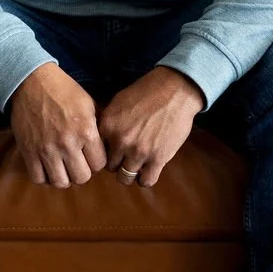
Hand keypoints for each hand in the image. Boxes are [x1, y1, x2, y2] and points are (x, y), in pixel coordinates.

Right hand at [8, 63, 106, 186]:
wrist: (32, 81)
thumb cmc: (63, 90)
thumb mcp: (89, 104)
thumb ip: (98, 127)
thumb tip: (107, 144)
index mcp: (86, 131)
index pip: (99, 165)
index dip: (96, 162)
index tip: (91, 155)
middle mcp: (68, 144)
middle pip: (82, 178)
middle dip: (82, 172)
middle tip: (77, 162)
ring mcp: (46, 149)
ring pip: (61, 182)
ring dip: (64, 177)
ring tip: (63, 167)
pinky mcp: (29, 151)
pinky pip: (38, 178)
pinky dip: (44, 177)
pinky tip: (47, 167)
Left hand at [98, 66, 205, 187]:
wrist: (174, 90)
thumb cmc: (146, 92)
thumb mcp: (118, 102)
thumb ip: (108, 123)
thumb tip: (101, 139)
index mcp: (107, 126)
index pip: (98, 151)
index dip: (107, 151)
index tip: (114, 150)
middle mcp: (120, 141)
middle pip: (110, 167)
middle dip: (118, 163)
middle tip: (127, 157)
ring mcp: (139, 152)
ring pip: (125, 178)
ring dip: (130, 173)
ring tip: (137, 166)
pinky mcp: (158, 159)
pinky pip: (146, 181)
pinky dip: (145, 179)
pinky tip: (148, 170)